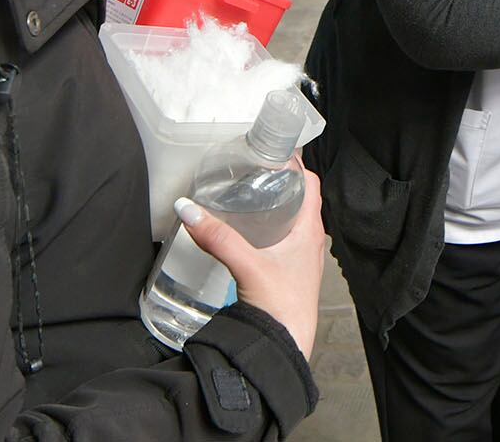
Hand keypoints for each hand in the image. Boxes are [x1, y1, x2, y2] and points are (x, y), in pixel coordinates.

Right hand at [176, 166, 325, 359]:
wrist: (285, 348)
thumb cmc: (281, 309)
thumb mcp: (247, 266)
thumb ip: (218, 237)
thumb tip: (188, 209)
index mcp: (310, 230)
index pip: (310, 183)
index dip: (294, 164)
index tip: (271, 152)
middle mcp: (310, 241)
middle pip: (298, 199)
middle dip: (277, 183)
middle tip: (250, 171)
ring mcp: (301, 258)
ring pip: (289, 220)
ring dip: (272, 207)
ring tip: (245, 196)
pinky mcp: (289, 273)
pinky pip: (281, 241)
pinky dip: (266, 229)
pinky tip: (245, 234)